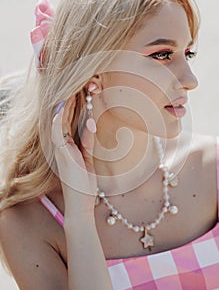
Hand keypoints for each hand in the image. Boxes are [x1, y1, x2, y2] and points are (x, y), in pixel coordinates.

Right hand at [51, 96, 97, 212]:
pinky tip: (63, 106)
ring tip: (72, 91)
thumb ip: (87, 141)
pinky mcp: (62, 154)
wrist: (81, 203)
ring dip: (64, 106)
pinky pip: (58, 133)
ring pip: (59, 122)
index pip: (68, 121)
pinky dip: (60, 119)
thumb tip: (90, 124)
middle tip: (79, 87)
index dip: (73, 106)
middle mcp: (61, 146)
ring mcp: (60, 149)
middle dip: (70, 102)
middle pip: (63, 118)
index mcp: (67, 146)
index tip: (81, 92)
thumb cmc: (84, 183)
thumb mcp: (88, 158)